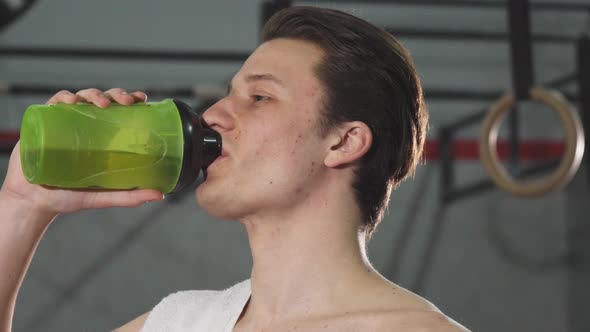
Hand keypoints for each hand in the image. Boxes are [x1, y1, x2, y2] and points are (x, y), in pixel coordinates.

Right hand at [0, 88, 164, 216]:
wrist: (34, 202)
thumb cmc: (68, 196)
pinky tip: (70, 101)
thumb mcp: (102, 196)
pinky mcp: (44, 123)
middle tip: (127, 102)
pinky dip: (63, 98)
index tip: (142, 99)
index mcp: (101, 136)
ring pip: (81, 97)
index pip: (119, 111)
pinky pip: (54, 104)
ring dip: (94, 94)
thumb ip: (129, 196)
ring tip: (102, 104)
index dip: (130, 99)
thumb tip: (160, 195)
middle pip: (103, 100)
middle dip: (116, 94)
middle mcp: (85, 125)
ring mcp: (64, 122)